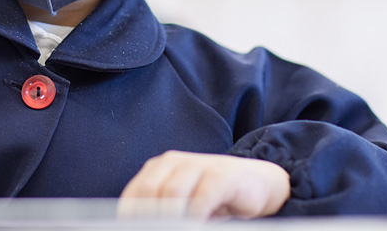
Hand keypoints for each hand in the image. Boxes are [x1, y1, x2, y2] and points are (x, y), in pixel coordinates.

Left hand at [118, 151, 290, 219]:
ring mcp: (198, 165)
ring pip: (172, 192)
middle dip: (150, 219)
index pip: (134, 194)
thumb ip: (163, 214)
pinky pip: (201, 199)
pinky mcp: (221, 175)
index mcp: (158, 168)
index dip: (130, 217)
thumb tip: (141, 228)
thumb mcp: (183, 206)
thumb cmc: (212, 198)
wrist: (256, 182)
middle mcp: (174, 162)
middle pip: (150, 192)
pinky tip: (197, 227)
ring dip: (171, 220)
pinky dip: (195, 218)